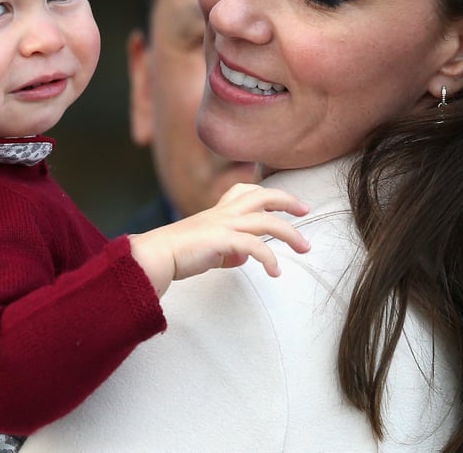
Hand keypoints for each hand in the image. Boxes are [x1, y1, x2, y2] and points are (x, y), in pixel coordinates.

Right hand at [128, 183, 310, 296]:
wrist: (156, 255)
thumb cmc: (178, 253)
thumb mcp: (209, 248)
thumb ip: (229, 249)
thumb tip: (244, 256)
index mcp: (218, 211)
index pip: (246, 190)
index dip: (268, 192)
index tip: (287, 201)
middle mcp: (224, 213)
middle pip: (264, 196)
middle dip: (288, 200)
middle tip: (306, 210)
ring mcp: (224, 224)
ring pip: (267, 221)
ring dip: (291, 234)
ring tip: (305, 248)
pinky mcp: (222, 240)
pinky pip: (254, 246)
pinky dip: (269, 259)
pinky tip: (275, 272)